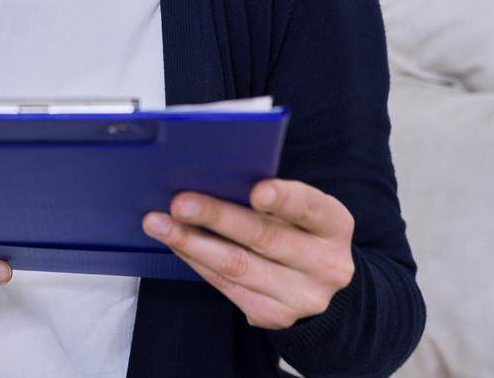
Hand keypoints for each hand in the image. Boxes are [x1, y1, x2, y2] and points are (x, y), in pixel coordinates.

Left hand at [141, 178, 354, 330]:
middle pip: (265, 238)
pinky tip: (176, 244)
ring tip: (159, 224)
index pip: (311, 208)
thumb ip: (274, 197)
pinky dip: (197, 261)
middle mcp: (325, 264)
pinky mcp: (274, 316)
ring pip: (238, 266)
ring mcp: (301, 296)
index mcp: (334, 225)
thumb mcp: (303, 212)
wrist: (323, 289)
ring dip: (192, 243)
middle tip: (180, 202)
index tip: (256, 191)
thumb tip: (213, 176)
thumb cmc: (301, 233)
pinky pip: (226, 286)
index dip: (285, 198)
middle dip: (217, 217)